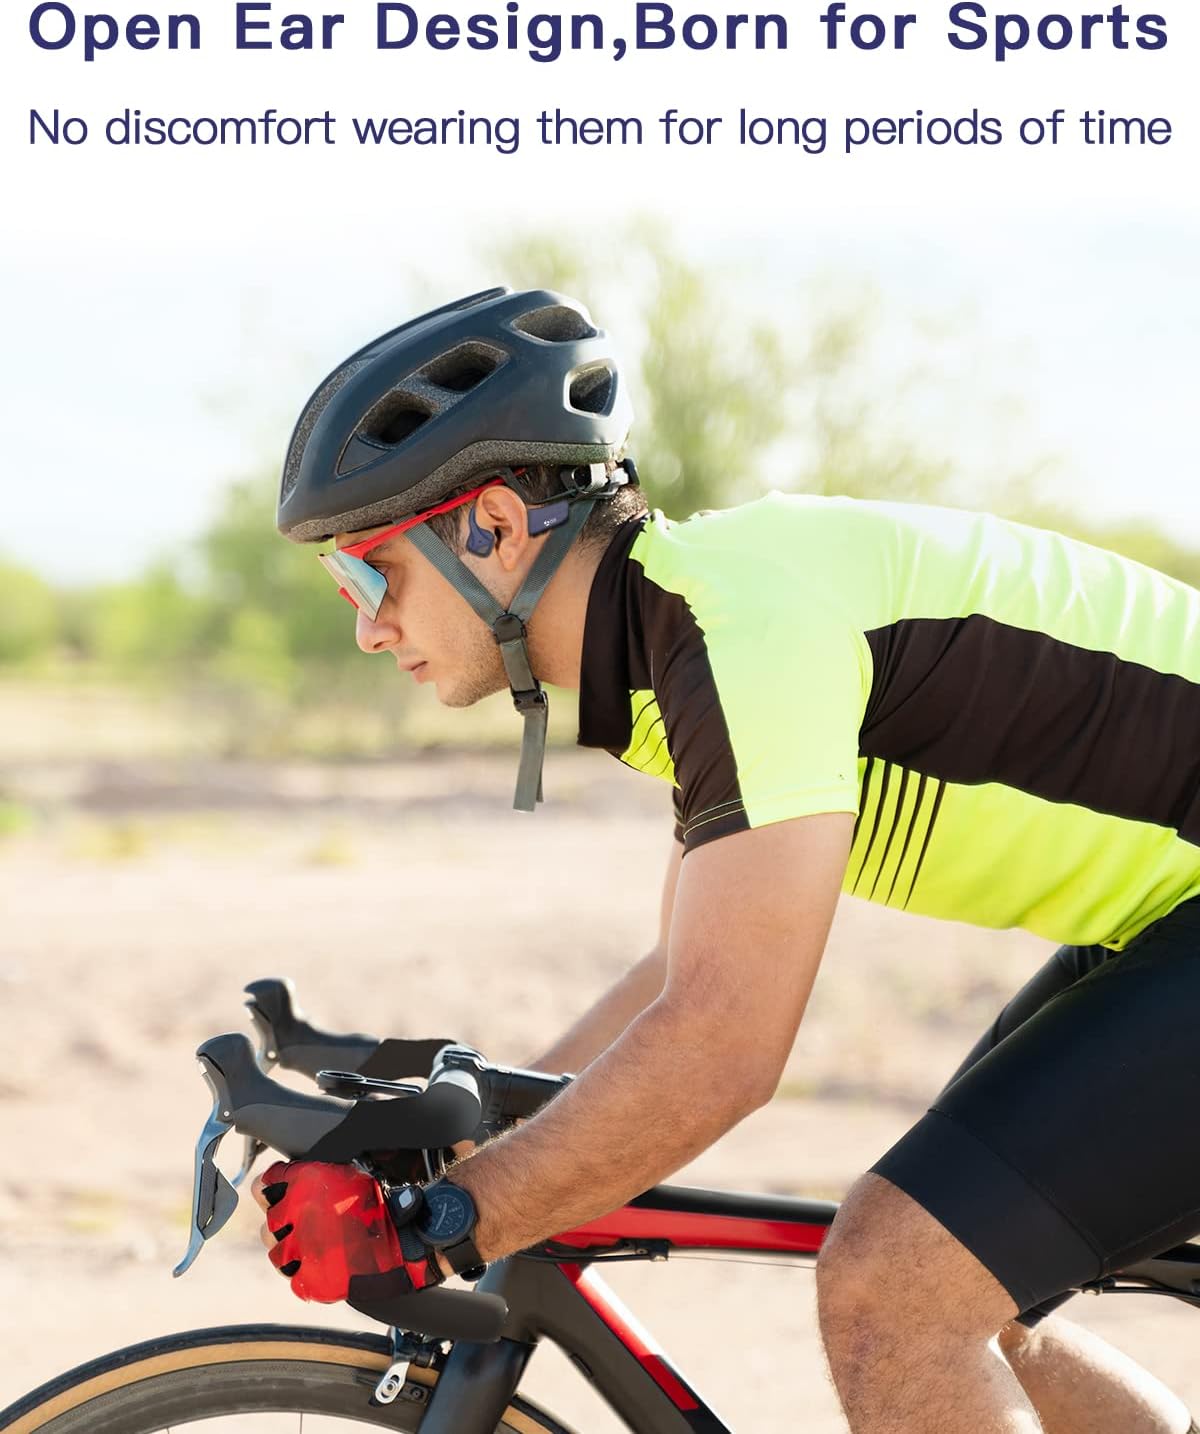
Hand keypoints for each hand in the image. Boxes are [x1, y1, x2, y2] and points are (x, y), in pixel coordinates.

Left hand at [252, 1161, 445, 1303]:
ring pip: (277, 1254)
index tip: (277, 1192)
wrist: (415, 1235)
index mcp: (306, 1183)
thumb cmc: (389, 1197)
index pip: (266, 1184)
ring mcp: (304, 1251)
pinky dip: (307, 1274)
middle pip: (270, 1223)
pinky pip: (296, 1280)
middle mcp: (298, 1216)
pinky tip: (323, 1265)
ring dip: (291, 1251)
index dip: (271, 1188)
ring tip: (315, 1247)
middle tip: (306, 1224)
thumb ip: (320, 1169)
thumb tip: (286, 1174)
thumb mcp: (350, 1169)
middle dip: (282, 1224)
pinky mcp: (314, 1281)